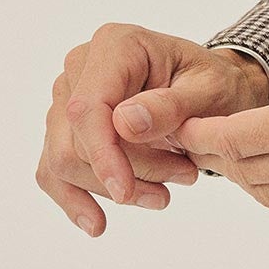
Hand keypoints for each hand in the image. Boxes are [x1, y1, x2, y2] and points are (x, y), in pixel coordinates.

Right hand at [38, 24, 268, 236]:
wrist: (212, 91)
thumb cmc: (215, 85)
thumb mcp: (212, 90)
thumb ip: (172, 105)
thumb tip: (124, 123)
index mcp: (116, 45)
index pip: (88, 106)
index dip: (103, 154)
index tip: (126, 192)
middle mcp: (80, 67)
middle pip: (74, 138)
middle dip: (125, 173)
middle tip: (183, 178)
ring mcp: (67, 96)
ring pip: (64, 160)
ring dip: (110, 189)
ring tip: (163, 195)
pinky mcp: (65, 127)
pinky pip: (53, 170)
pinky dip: (74, 199)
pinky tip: (96, 223)